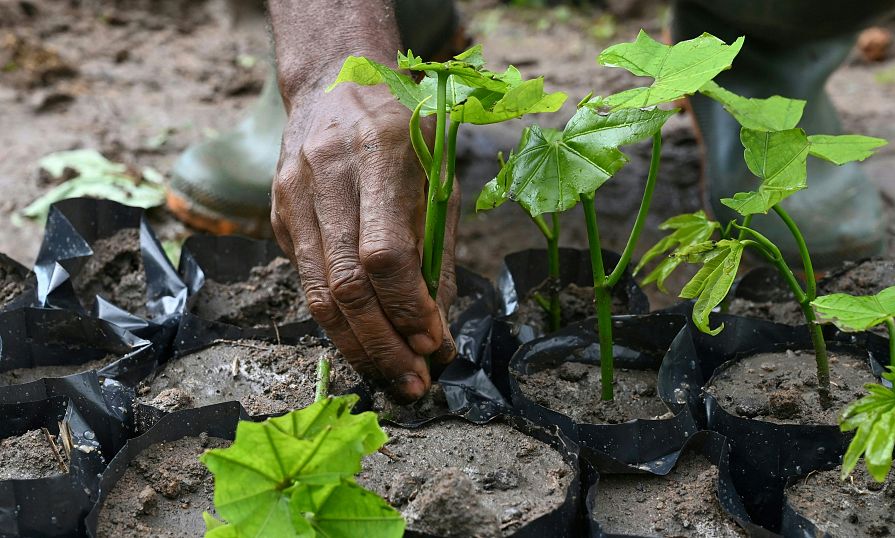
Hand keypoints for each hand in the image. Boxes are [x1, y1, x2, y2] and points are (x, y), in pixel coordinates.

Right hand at [271, 82, 457, 402]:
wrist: (336, 82)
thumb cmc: (404, 130)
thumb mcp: (438, 173)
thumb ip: (437, 248)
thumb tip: (439, 329)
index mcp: (379, 151)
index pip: (385, 252)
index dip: (409, 308)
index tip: (434, 343)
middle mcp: (327, 173)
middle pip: (346, 284)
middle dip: (383, 346)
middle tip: (415, 383)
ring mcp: (293, 194)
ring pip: (318, 292)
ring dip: (358, 347)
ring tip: (392, 378)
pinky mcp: (279, 214)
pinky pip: (307, 281)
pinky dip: (338, 322)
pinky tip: (365, 344)